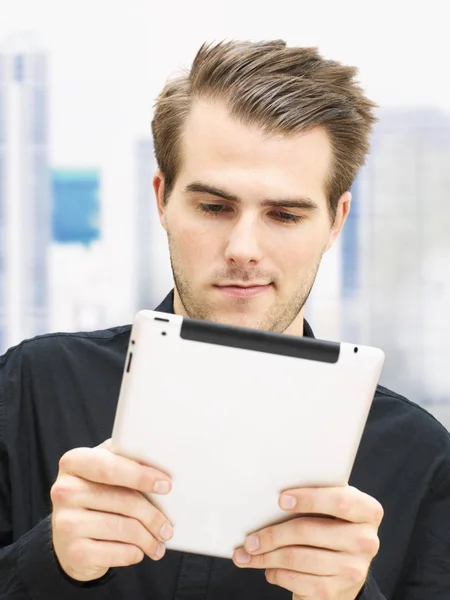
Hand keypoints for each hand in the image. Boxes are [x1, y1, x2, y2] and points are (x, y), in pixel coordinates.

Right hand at [51, 439, 172, 581]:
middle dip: (153, 515)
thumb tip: (163, 463)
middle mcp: (64, 490)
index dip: (141, 476)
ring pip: (124, 528)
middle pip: (124, 500)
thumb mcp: (103, 469)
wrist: (67, 537)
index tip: (166, 485)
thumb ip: (125, 459)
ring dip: (149, 538)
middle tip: (168, 526)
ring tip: (159, 541)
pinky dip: (135, 554)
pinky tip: (139, 552)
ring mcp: (65, 523)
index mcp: (73, 462)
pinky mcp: (73, 552)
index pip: (111, 467)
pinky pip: (117, 552)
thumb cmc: (96, 494)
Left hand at [232, 485, 382, 599]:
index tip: (281, 499)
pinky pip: (297, 580)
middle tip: (250, 538)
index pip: (340, 501)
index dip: (309, 499)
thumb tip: (268, 493)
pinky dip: (276, 573)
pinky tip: (269, 568)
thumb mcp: (332, 508)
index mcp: (368, 511)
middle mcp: (366, 541)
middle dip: (273, 534)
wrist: (346, 570)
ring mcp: (354, 570)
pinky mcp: (337, 592)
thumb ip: (315, 496)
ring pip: (297, 557)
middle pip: (309, 531)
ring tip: (249, 553)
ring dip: (267, 556)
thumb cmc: (330, 526)